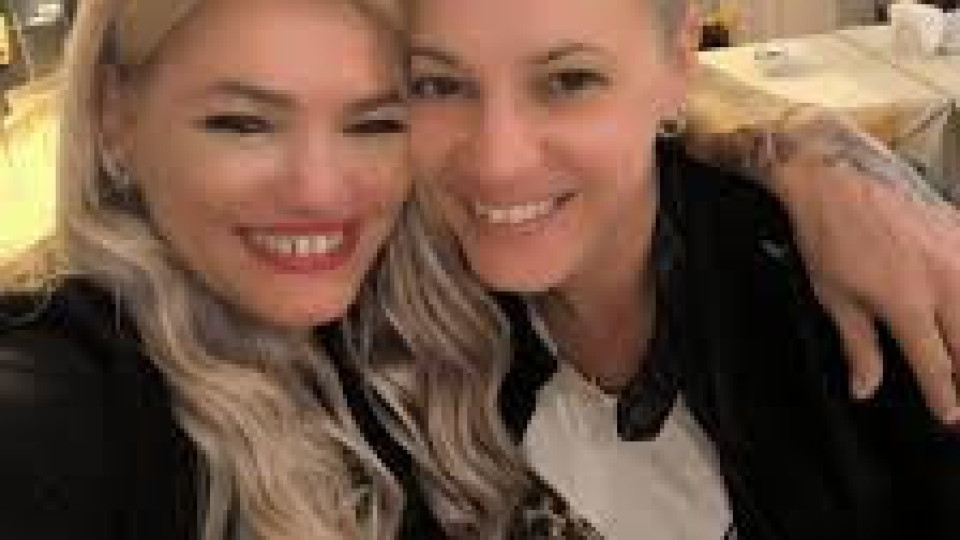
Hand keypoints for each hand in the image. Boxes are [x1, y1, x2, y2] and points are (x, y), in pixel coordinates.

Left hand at [771, 113, 959, 425]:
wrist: (835, 175)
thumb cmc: (828, 235)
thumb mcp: (834, 297)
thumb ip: (858, 346)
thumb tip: (865, 388)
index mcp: (907, 303)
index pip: (937, 365)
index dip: (946, 398)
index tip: (949, 417)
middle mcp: (943, 280)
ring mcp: (959, 253)